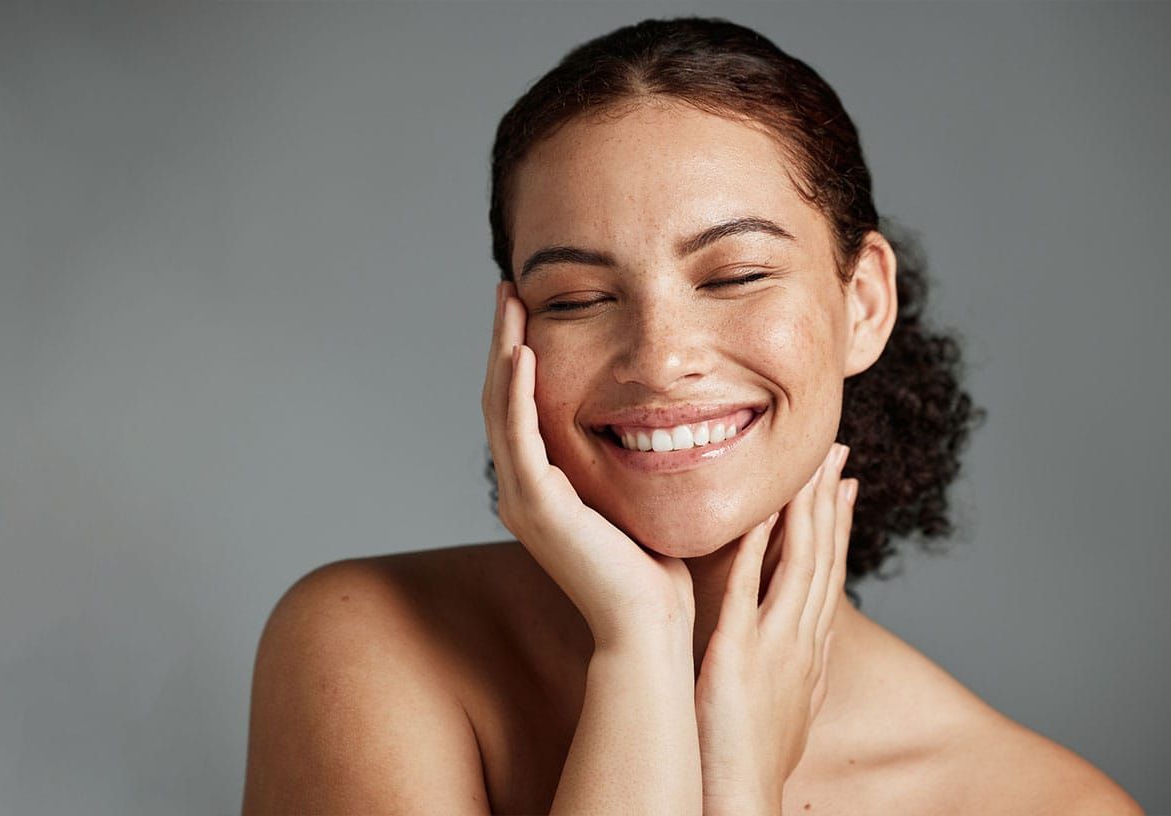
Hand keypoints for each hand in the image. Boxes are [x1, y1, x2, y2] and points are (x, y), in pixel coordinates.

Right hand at [482, 281, 700, 647]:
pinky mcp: (536, 506)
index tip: (532, 308)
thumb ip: (640, 458)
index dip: (521, 355)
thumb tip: (670, 417)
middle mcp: (522, 490)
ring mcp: (524, 498)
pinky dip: (518, 391)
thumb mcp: (644, 497)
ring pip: (500, 408)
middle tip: (509, 288)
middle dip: (504, 339)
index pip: (522, 408)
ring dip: (504, 350)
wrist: (650, 628)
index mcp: (543, 489)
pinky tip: (524, 352)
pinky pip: (519, 436)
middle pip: (501, 398)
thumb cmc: (659, 572)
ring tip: (510, 302)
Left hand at [694, 442, 856, 814]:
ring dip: (805, 512)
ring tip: (809, 466)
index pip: (828, 575)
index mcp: (808, 650)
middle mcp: (801, 642)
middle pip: (822, 558)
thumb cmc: (750, 760)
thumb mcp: (780, 704)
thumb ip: (787, 668)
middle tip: (836, 453)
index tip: (843, 483)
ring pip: (798, 565)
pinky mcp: (738, 656)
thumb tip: (796, 650)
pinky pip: (748, 592)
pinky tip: (755, 515)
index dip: (838, 527)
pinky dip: (753, 551)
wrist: (741, 801)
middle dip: (830, 503)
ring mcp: (775, 647)